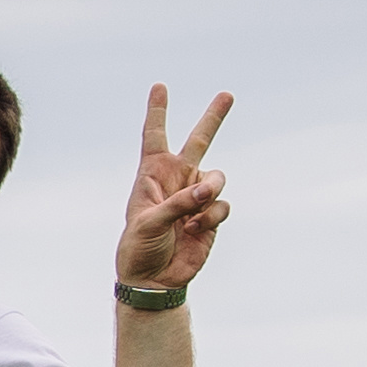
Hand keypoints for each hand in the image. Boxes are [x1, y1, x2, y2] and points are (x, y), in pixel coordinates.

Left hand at [119, 87, 234, 296]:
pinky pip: (222, 205)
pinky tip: (195, 231)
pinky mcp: (211, 215)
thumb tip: (209, 190)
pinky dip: (211, 218)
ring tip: (194, 213)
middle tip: (227, 95)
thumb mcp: (148, 223)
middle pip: (199, 141)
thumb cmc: (139, 248)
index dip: (157, 111)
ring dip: (210, 192)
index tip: (159, 86)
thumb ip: (178, 203)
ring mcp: (196, 196)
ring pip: (218, 177)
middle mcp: (177, 180)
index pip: (154, 137)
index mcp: (152, 175)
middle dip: (213, 118)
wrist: (155, 280)